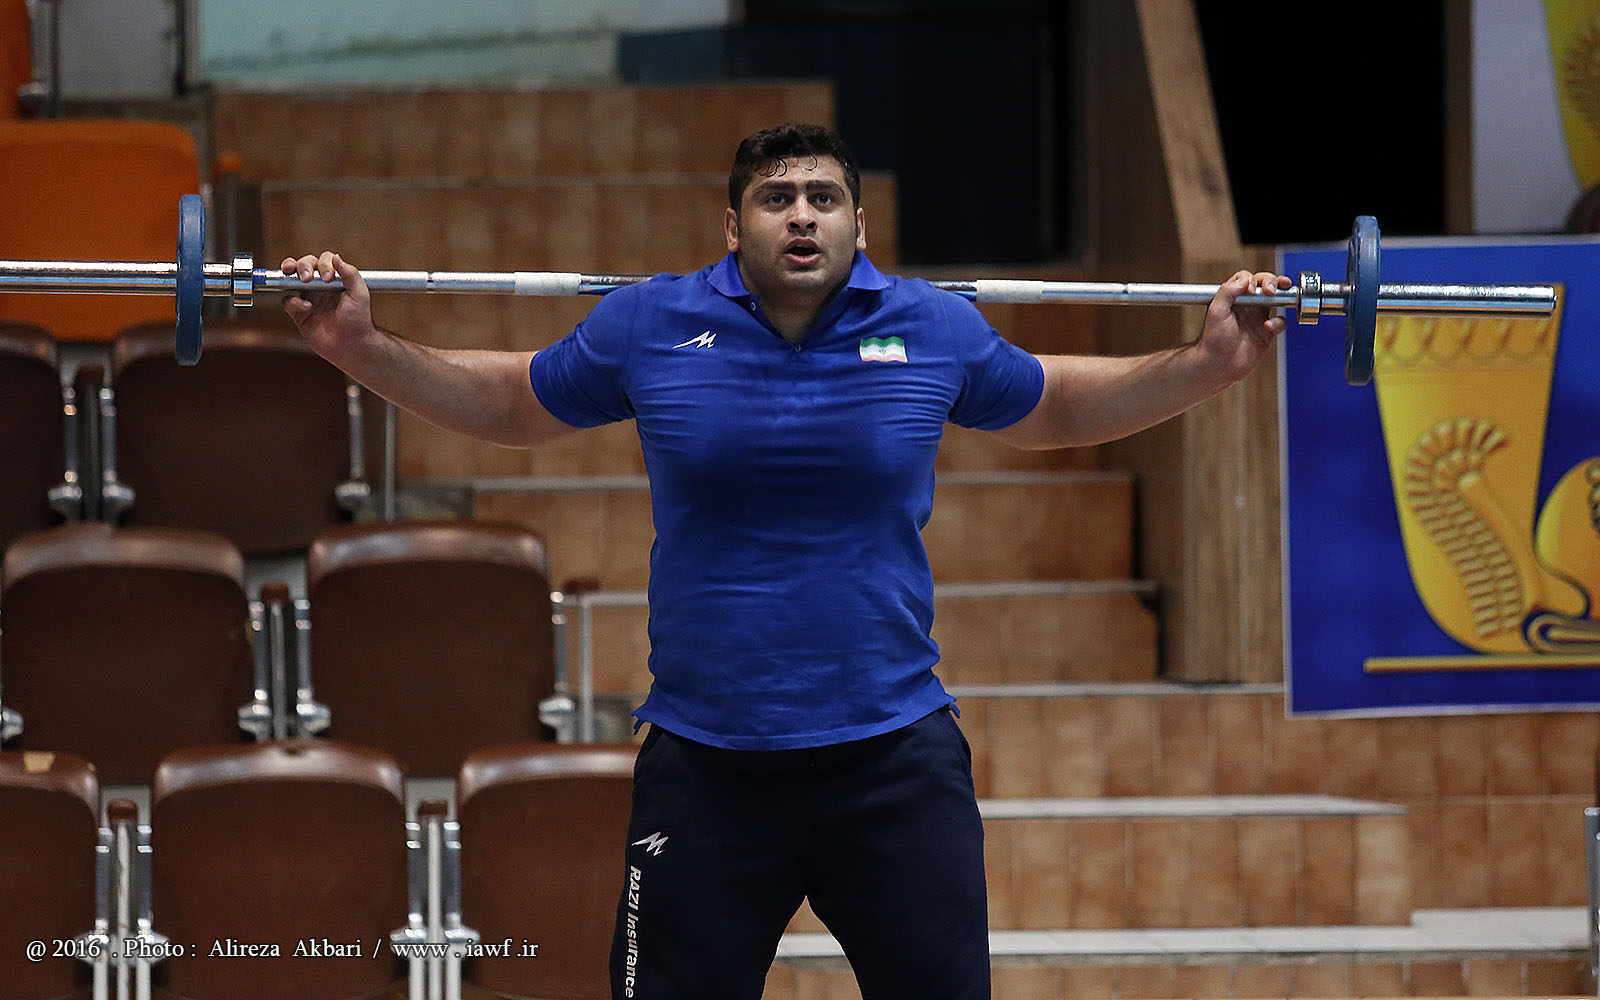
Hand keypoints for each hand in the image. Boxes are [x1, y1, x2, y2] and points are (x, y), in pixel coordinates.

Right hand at [281, 252, 376, 365]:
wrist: (351, 345)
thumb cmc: (359, 320)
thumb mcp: (360, 294)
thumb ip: (350, 274)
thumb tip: (336, 257)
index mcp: (335, 279)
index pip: (324, 261)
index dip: (323, 264)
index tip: (328, 277)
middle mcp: (320, 286)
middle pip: (305, 264)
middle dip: (303, 265)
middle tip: (308, 277)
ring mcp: (308, 298)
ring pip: (291, 278)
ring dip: (291, 273)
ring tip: (297, 277)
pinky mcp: (299, 312)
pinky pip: (288, 301)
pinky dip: (294, 302)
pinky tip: (307, 308)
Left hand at [1198, 270, 1289, 384]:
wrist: (1218, 365)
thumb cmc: (1212, 340)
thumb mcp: (1215, 311)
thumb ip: (1227, 292)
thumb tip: (1245, 280)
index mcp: (1233, 298)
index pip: (1247, 279)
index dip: (1252, 280)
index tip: (1250, 290)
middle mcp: (1247, 305)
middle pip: (1264, 284)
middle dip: (1271, 281)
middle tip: (1270, 289)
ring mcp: (1258, 318)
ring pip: (1276, 299)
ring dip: (1280, 294)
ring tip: (1276, 295)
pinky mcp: (1266, 332)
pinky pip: (1280, 322)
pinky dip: (1277, 323)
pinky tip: (1267, 327)